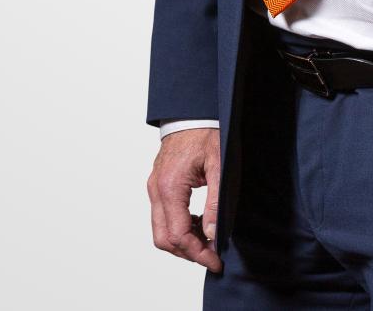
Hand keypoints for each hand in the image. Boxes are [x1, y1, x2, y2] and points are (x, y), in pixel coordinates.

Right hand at [147, 127, 222, 273]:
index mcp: (170, 187)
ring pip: (161, 231)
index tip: (216, 260)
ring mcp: (154, 188)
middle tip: (212, 255)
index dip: (198, 253)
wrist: (191, 111)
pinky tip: (199, 223)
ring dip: (182, 241)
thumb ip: (216, 200)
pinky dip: (178, 227)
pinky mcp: (157, 185)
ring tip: (208, 240)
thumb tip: (212, 233)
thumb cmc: (206, 132)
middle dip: (188, 253)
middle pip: (164, 239)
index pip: (178, 235)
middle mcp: (156, 190)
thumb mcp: (219, 164)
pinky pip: (162, 217)